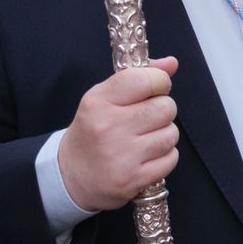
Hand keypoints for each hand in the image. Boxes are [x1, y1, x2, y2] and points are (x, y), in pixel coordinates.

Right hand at [59, 59, 180, 210]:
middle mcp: (109, 127)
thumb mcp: (104, 98)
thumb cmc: (92, 131)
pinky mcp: (133, 180)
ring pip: (171, 134)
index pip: (146, 80)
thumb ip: (138, 76)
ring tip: (145, 139)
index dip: (159, 82)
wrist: (70, 176)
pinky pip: (171, 159)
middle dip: (162, 110)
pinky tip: (146, 157)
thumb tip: (171, 63)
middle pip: (166, 108)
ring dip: (164, 135)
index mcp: (98, 102)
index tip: (153, 90)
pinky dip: (164, 157)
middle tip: (146, 118)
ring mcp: (122, 156)